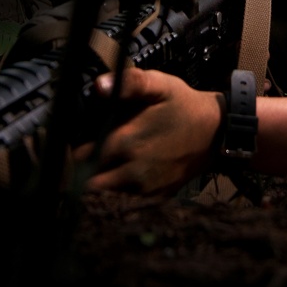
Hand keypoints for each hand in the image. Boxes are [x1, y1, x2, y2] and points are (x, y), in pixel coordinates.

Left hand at [72, 68, 222, 195]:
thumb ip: (129, 83)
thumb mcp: (160, 85)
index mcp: (126, 143)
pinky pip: (124, 203)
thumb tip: (99, 85)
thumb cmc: (183, 105)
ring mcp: (145, 190)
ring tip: (97, 168)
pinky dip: (116, 194)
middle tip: (80, 159)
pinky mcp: (155, 199)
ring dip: (97, 184)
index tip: (70, 144)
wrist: (216, 133)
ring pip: (104, 196)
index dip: (70, 152)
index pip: (79, 158)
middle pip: (88, 183)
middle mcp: (132, 172)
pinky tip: (119, 177)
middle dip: (79, 173)